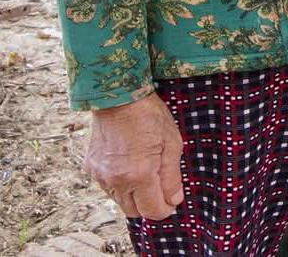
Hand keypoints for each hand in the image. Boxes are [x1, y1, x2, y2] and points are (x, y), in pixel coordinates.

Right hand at [87, 93, 184, 220]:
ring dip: (134, 196)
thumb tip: (174, 200)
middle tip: (161, 189)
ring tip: (146, 173)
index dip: (165, 210)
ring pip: (120, 201)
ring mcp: (101, 176)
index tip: (172, 202)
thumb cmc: (150, 117)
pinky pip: (108, 187)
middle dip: (149, 205)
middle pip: (134, 212)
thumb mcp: (171, 144)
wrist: (118, 98)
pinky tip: (130, 166)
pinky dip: (121, 185)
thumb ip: (172, 177)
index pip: (152, 211)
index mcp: (139, 175)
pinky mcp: (91, 169)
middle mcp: (116, 181)